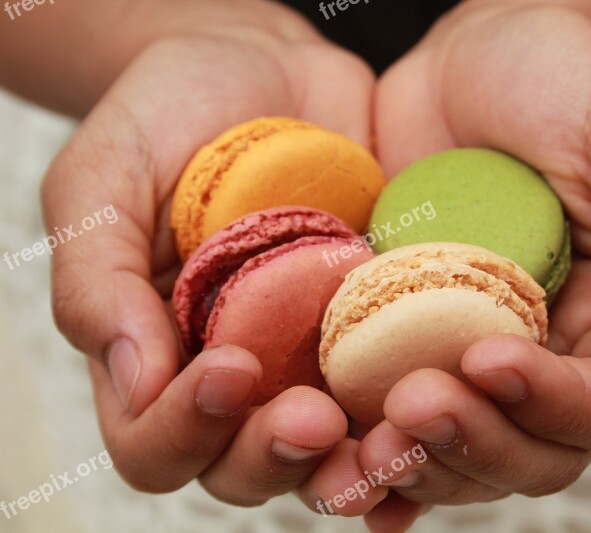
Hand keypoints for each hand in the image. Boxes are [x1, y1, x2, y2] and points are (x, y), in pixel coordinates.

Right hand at [41, 0, 386, 513]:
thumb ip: (97, 278)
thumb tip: (135, 383)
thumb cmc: (173, 113)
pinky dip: (416, 426)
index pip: (155, 443)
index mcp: (156, 354)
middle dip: (276, 457)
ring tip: (390, 438)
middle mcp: (236, 374)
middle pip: (244, 469)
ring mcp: (310, 360)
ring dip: (355, 465)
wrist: (270, 71)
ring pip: (326, 455)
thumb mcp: (107, 176)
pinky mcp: (374, 334)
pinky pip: (394, 402)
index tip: (229, 367)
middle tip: (315, 418)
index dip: (185, 428)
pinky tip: (443, 407)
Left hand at [363, 4, 590, 527]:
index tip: (487, 358)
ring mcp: (472, 352)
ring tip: (367, 434)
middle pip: (530, 454)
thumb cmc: (565, 83)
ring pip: (461, 451)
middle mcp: (550, 354)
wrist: (472, 60)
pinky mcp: (408, 339)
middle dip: (475, 441)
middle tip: (412, 402)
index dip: (551, 404)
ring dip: (419, 459)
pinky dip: (374, 450)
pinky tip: (343, 453)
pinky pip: (395, 415)